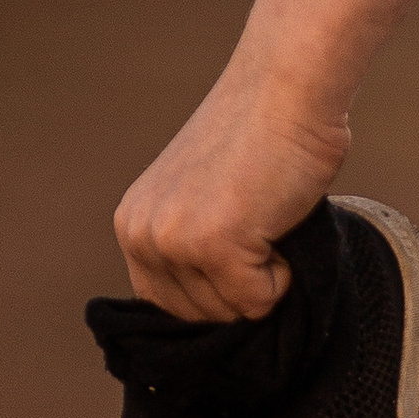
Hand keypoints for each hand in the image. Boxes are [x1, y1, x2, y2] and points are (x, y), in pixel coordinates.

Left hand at [113, 61, 350, 321]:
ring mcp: (174, 240)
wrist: (286, 93)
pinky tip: (276, 220)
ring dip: (266, 279)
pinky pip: (260, 302)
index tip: (240, 250)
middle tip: (256, 224)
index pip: (173, 310)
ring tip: (264, 218)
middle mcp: (142, 234)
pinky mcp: (213, 244)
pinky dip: (285, 274)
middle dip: (243, 287)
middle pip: (205, 319)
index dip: (217, 295)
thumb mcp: (202, 203)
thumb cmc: (261, 143)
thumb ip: (192, 254)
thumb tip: (221, 324)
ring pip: (233, 314)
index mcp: (132, 226)